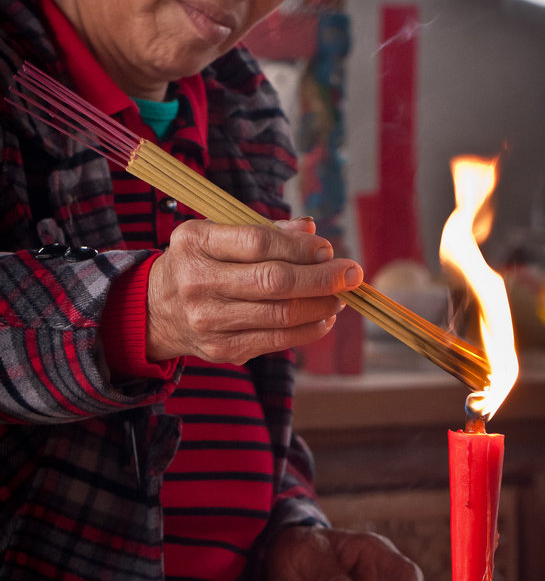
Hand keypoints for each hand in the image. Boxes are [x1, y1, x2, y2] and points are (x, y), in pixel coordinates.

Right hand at [146, 217, 361, 362]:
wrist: (156, 309)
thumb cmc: (201, 262)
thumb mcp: (218, 235)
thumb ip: (266, 231)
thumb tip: (311, 230)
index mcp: (196, 243)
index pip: (258, 243)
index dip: (300, 246)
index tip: (328, 248)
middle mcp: (198, 282)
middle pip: (274, 282)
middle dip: (322, 278)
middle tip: (352, 273)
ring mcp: (208, 321)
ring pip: (280, 315)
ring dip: (321, 305)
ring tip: (341, 296)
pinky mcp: (222, 350)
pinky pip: (276, 340)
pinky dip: (308, 329)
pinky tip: (324, 317)